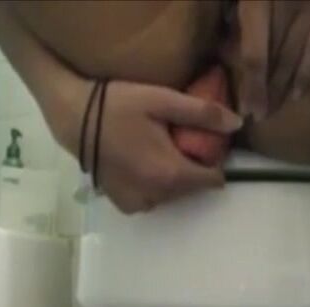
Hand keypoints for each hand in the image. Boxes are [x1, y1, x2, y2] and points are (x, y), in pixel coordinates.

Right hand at [49, 78, 242, 213]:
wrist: (72, 116)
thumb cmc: (118, 105)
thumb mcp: (162, 100)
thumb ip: (203, 114)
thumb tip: (238, 125)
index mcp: (171, 174)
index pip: (213, 180)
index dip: (215, 161)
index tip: (203, 143)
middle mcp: (157, 196)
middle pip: (192, 187)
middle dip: (192, 167)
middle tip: (176, 140)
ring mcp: (138, 203)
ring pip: (172, 195)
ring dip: (172, 178)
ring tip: (157, 150)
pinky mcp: (122, 204)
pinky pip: (151, 199)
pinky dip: (153, 186)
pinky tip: (141, 164)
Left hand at [234, 0, 309, 118]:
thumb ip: (232, 3)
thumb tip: (224, 31)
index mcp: (259, 1)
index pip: (255, 57)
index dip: (251, 88)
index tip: (247, 111)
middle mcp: (289, 8)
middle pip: (276, 62)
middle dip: (265, 93)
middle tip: (257, 119)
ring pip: (297, 58)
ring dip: (284, 88)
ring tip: (273, 111)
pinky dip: (309, 71)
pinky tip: (299, 92)